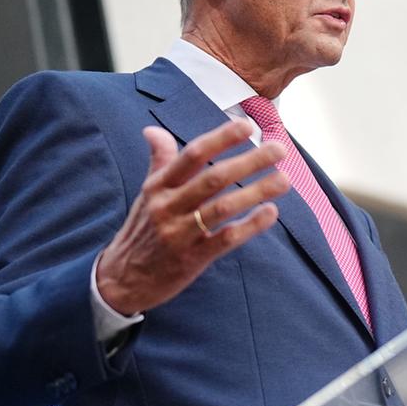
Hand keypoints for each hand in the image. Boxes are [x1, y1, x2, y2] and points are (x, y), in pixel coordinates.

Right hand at [96, 119, 288, 315]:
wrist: (122, 279)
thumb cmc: (142, 230)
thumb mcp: (146, 194)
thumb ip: (158, 162)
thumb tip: (153, 131)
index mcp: (158, 186)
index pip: (192, 155)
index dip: (220, 139)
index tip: (247, 126)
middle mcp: (167, 206)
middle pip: (213, 179)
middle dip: (249, 162)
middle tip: (280, 150)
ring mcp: (179, 233)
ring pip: (222, 208)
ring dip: (256, 192)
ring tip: (284, 180)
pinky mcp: (191, 259)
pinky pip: (225, 240)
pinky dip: (249, 226)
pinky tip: (271, 213)